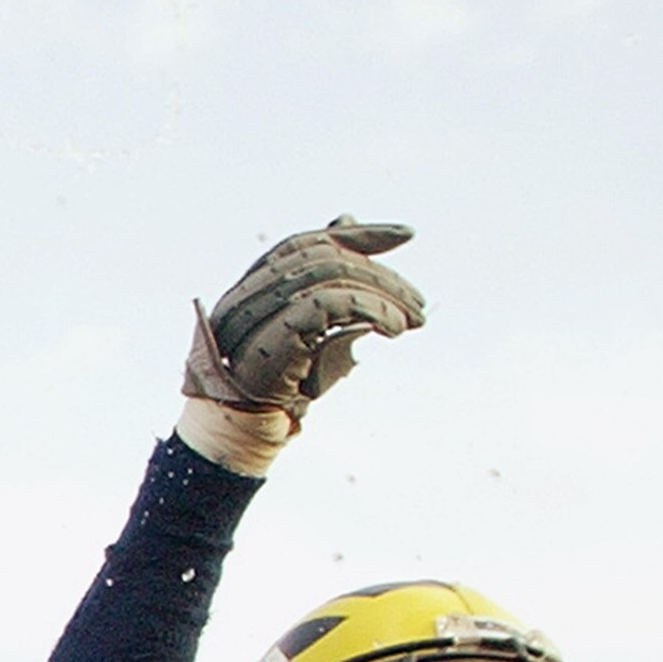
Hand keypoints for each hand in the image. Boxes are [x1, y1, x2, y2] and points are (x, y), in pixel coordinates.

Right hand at [178, 216, 424, 473]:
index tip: (407, 236)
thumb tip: (346, 223)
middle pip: (323, 256)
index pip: (307, 242)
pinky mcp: (271, 336)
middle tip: (419, 303)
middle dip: (381, 273)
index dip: (358, 234)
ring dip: (383, 293)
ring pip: (329, 275)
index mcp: (251, 286)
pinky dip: (370, 310)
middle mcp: (245, 293)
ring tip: (413, 321)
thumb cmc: (279, 390)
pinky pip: (329, 303)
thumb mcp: (311, 331)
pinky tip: (392, 329)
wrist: (242, 439)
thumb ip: (327, 286)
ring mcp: (252, 314)